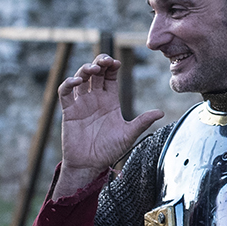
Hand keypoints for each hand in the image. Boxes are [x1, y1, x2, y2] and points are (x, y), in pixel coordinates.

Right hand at [54, 54, 162, 195]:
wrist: (90, 165)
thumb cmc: (109, 150)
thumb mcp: (128, 134)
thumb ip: (143, 122)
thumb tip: (161, 112)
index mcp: (110, 101)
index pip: (110, 77)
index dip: (111, 67)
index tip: (116, 63)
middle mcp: (95, 99)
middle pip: (96, 73)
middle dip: (99, 62)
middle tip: (105, 60)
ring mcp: (81, 103)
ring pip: (81, 78)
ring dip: (85, 70)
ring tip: (93, 69)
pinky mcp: (69, 111)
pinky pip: (65, 92)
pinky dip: (69, 83)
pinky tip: (77, 81)